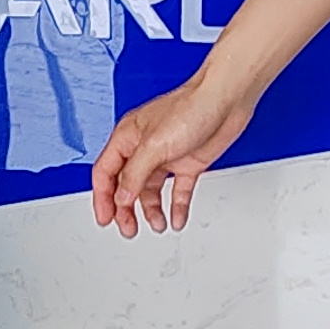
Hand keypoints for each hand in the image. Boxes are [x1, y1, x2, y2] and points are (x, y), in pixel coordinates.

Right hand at [89, 67, 262, 237]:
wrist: (227, 100)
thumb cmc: (191, 107)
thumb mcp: (153, 145)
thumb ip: (134, 174)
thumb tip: (122, 197)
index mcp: (127, 137)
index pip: (105, 173)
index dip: (102, 197)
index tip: (105, 219)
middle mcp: (144, 148)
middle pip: (126, 185)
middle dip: (125, 209)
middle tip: (128, 228)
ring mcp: (167, 157)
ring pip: (150, 191)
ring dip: (150, 210)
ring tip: (155, 225)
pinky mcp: (188, 164)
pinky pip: (178, 191)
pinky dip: (176, 207)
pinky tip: (177, 218)